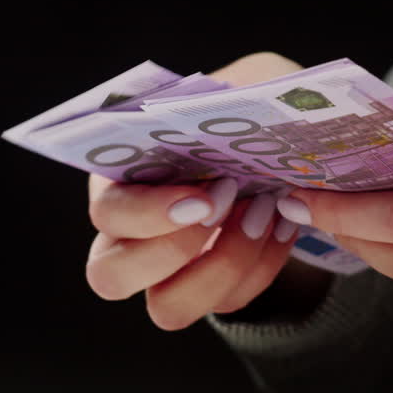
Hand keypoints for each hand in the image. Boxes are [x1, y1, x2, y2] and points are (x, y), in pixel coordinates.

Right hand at [84, 52, 319, 328]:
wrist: (284, 142)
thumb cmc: (249, 108)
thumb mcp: (244, 84)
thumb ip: (230, 92)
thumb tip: (240, 99)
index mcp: (118, 178)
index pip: (107, 212)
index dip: (146, 214)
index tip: (203, 198)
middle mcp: (128, 234)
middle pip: (110, 275)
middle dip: (173, 251)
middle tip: (228, 208)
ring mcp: (165, 270)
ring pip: (168, 309)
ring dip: (223, 269)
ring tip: (266, 217)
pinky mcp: (208, 289)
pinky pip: (227, 301)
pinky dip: (262, 268)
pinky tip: (285, 225)